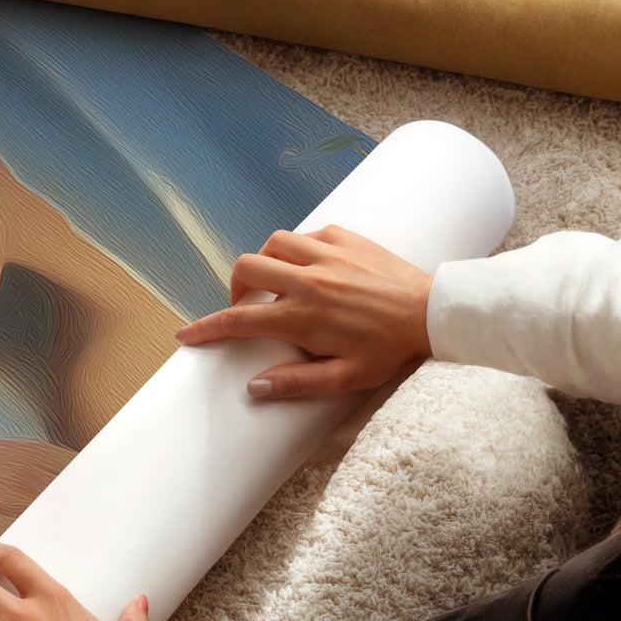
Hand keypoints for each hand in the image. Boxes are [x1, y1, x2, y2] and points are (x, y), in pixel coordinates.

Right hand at [176, 225, 432, 399]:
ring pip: (272, 243)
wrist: (434, 313)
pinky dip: (298, 248)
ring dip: (265, 262)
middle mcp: (308, 280)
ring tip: (275, 282)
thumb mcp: (346, 378)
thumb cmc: (391, 350)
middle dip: (234, 287)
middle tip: (246, 306)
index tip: (185, 335)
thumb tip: (254, 387)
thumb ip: (297, 383)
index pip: (238, 321)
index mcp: (303, 317)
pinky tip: (310, 266)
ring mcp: (327, 254)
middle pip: (246, 268)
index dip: (205, 328)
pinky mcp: (346, 238)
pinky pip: (307, 234)